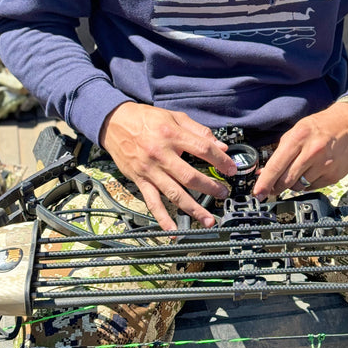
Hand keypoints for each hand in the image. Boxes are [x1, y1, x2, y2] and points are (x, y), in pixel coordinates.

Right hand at [99, 102, 236, 230]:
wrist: (115, 122)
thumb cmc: (147, 119)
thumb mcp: (175, 117)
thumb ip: (199, 131)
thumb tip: (221, 146)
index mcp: (172, 135)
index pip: (203, 149)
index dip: (220, 160)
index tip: (231, 169)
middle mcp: (161, 154)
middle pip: (190, 176)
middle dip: (210, 187)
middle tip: (223, 193)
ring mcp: (150, 170)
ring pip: (174, 193)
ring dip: (192, 208)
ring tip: (208, 219)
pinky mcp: (140, 181)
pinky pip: (152, 202)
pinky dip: (162, 219)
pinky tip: (173, 231)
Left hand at [252, 102, 347, 197]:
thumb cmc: (320, 126)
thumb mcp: (297, 130)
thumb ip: (280, 151)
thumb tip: (265, 172)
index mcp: (299, 137)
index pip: (277, 165)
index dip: (265, 182)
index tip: (257, 193)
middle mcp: (313, 152)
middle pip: (287, 180)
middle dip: (276, 186)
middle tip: (273, 187)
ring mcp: (325, 165)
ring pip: (299, 186)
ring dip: (294, 183)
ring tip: (300, 170)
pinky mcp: (334, 176)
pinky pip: (313, 187)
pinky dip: (308, 183)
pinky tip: (313, 170)